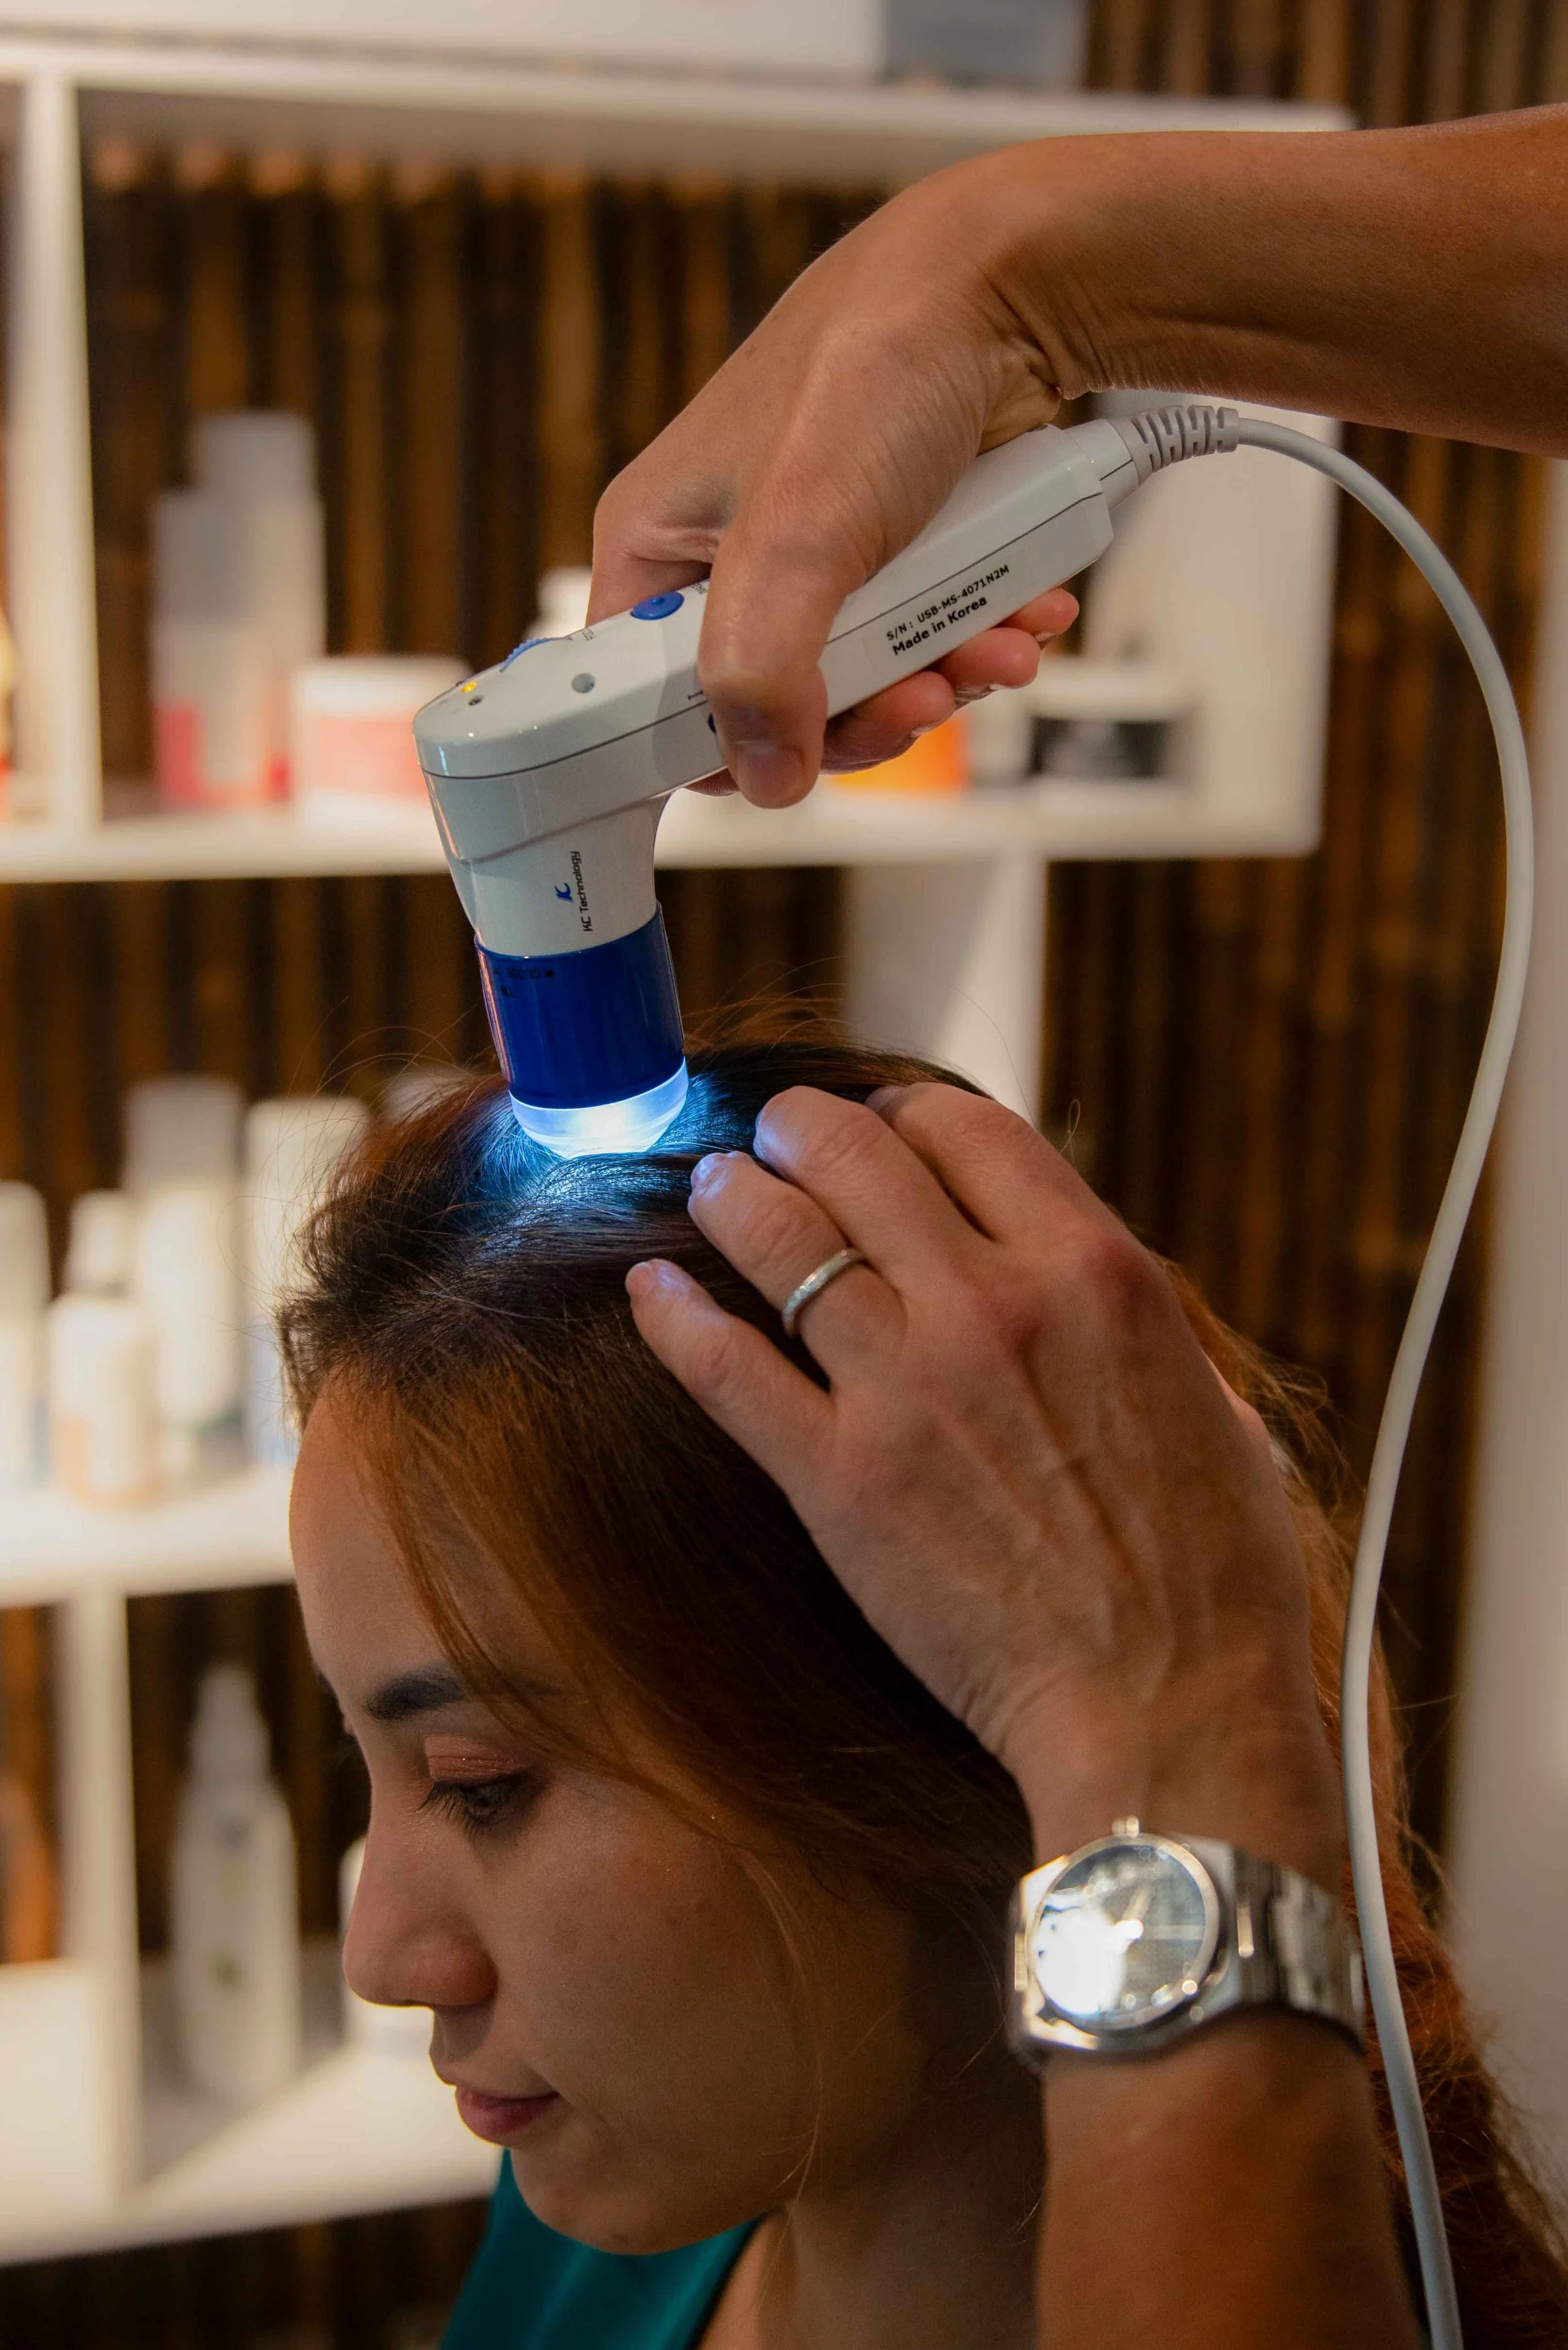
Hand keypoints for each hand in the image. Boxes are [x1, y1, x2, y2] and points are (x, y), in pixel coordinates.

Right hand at [588, 154, 1078, 804]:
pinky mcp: (894, 555)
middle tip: (921, 698)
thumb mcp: (799, 533)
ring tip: (992, 647)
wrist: (1012, 289)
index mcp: (658, 545)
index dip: (718, 743)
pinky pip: (923, 642)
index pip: (646, 699)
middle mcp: (729, 559)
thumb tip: (765, 776)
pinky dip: (974, 641)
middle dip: (865, 713)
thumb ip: (761, 669)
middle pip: (772, 707)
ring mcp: (817, 560)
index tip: (789, 759)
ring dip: (939, 680)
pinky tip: (1017, 617)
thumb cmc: (879, 365)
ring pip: (863, 684)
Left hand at [626, 1084, 1343, 1885]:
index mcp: (1095, 1271)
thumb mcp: (1213, 1405)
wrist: (1167, 1707)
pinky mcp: (838, 1479)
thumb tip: (1084, 1292)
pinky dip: (675, 1317)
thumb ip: (1133, 1328)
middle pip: (855, 1154)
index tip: (880, 1122)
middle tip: (776, 1136)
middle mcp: (993, 1303)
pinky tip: (649, 1290)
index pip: (968, 1127)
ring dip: (732, 1194)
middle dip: (801, 1128)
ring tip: (714, 1186)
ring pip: (779, 1236)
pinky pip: (726, 1367)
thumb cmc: (1211, 1574)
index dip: (906, 1109)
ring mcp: (906, 1386)